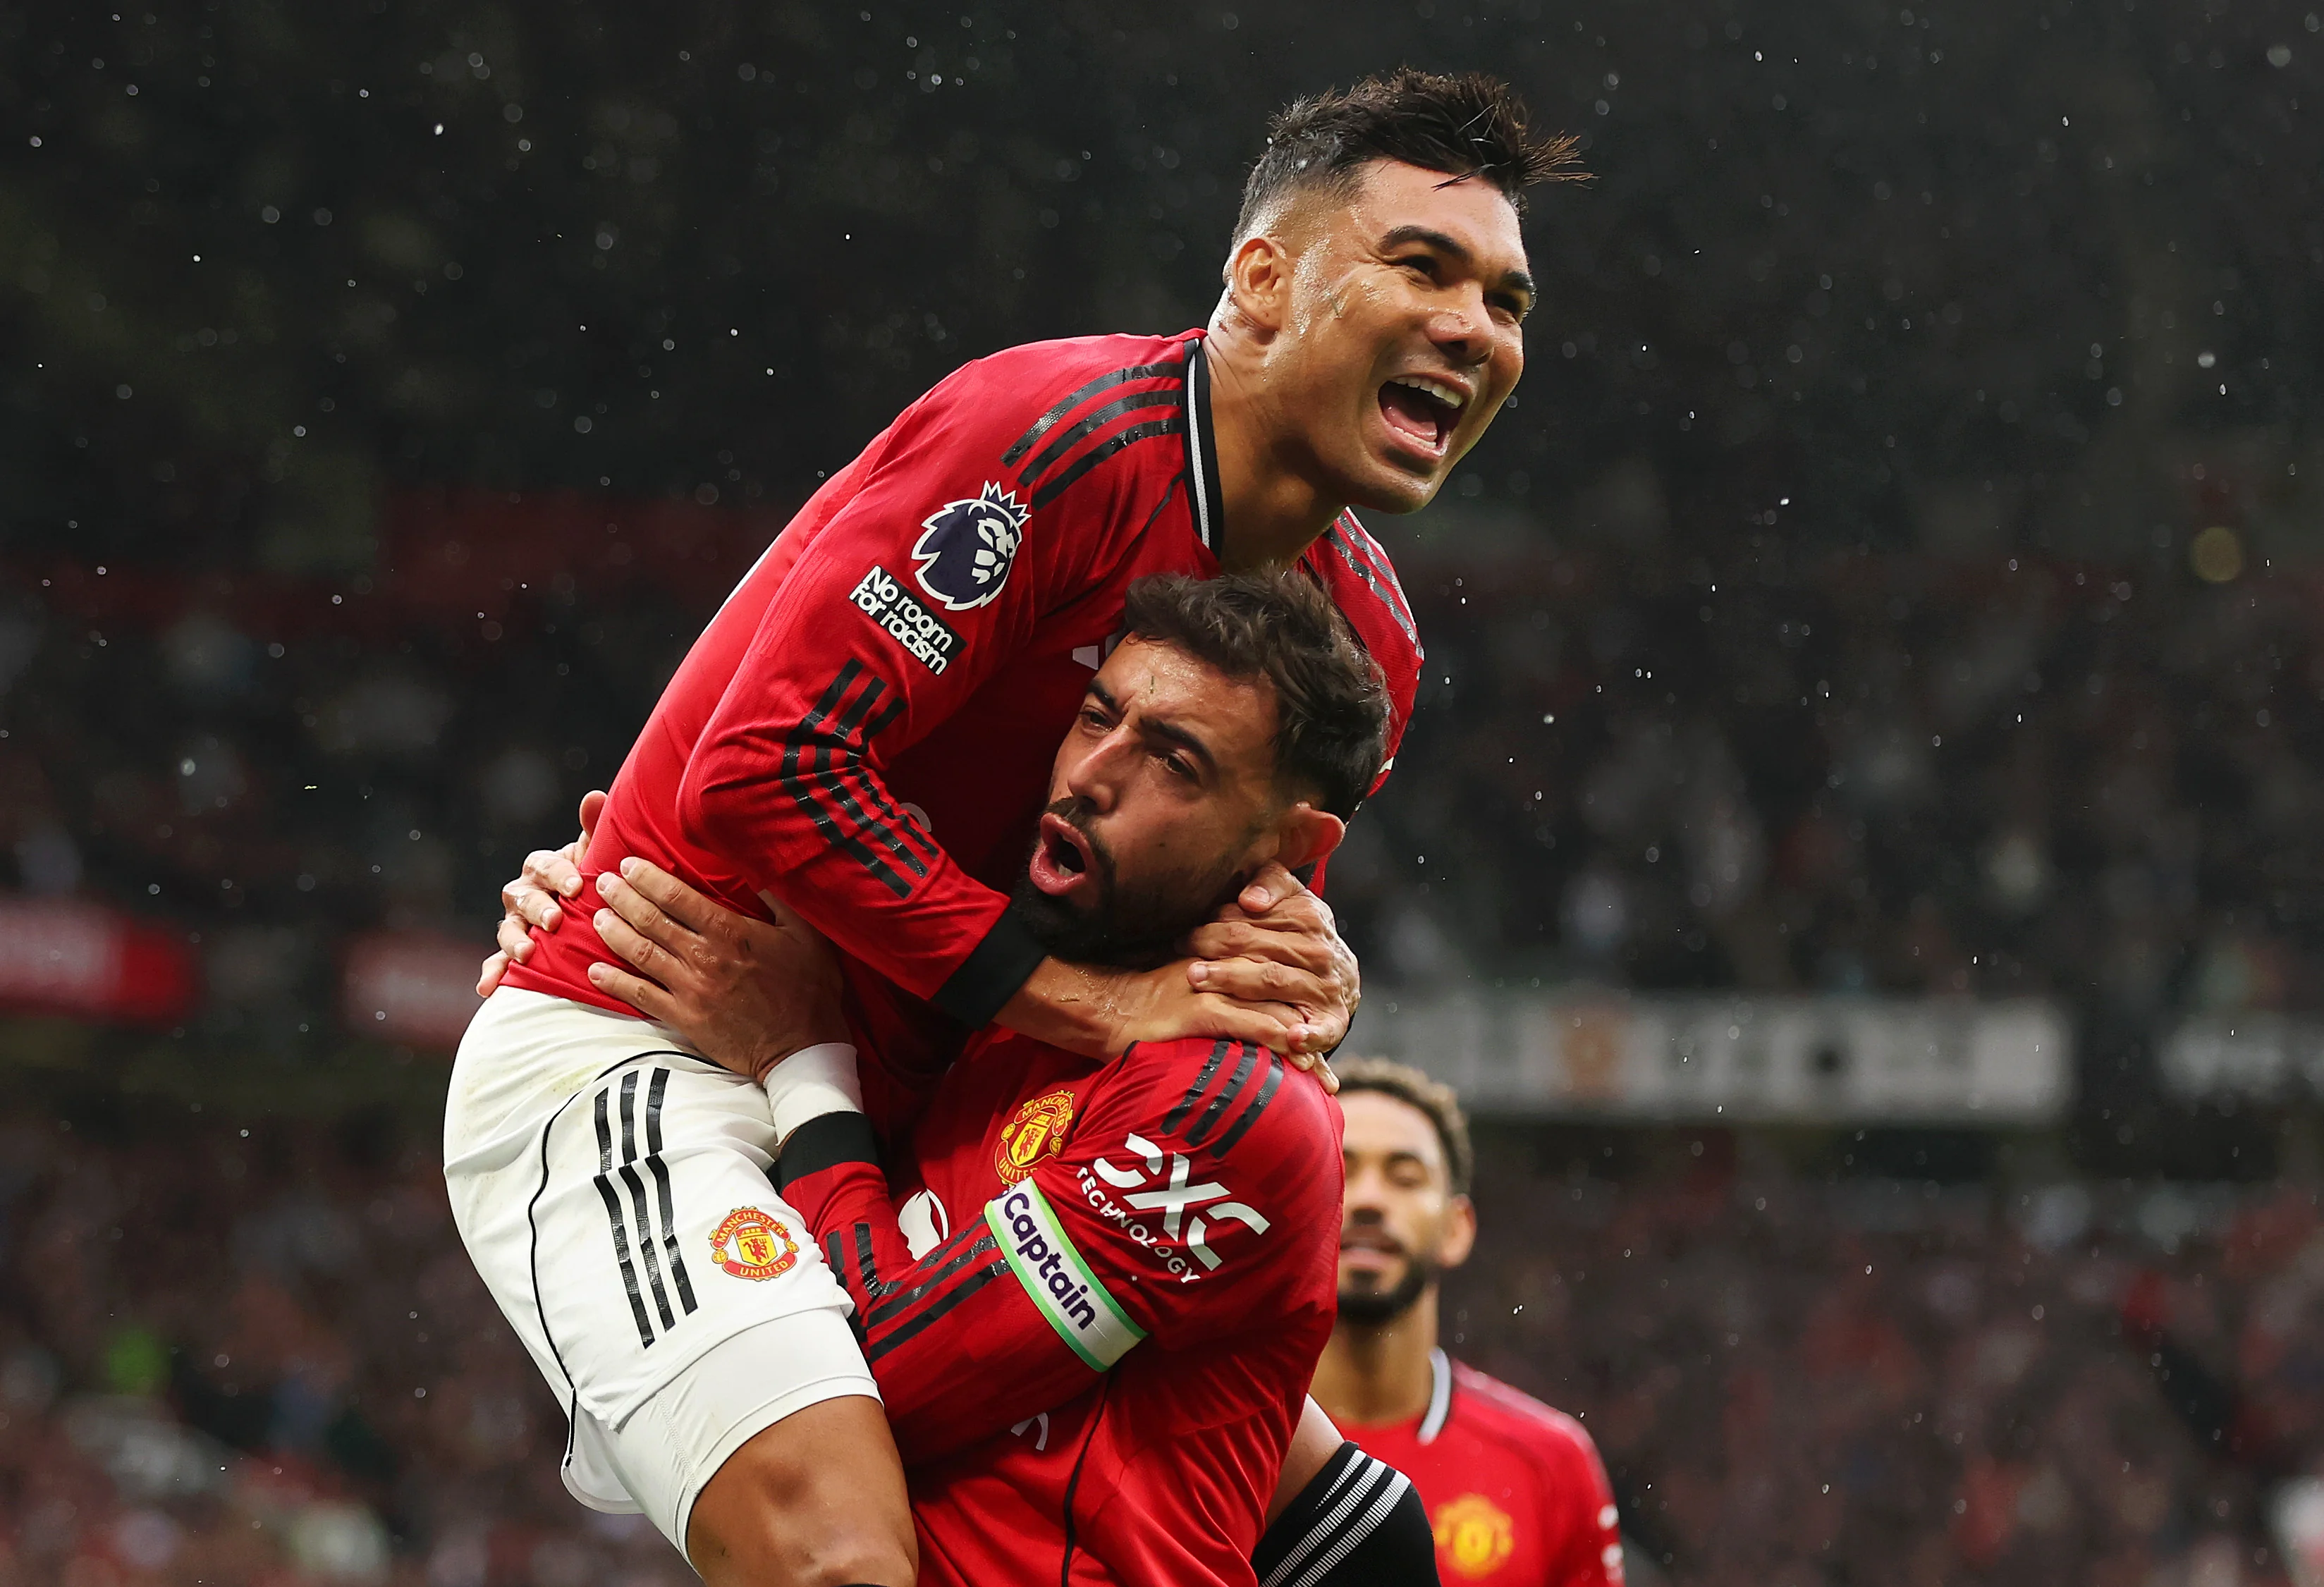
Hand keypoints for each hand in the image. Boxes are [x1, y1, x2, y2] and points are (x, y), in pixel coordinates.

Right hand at [476, 790, 604, 995]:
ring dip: (514, 940)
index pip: (544, 865)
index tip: (577, 885)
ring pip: (508, 928)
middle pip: (522, 896)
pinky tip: (487, 987)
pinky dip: (492, 972)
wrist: (590, 911)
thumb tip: (595, 796)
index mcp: (544, 867)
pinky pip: (497, 960)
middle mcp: (525, 892)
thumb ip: (594, 830)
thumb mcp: (597, 856)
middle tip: (555, 919)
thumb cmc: (594, 878)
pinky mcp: (512, 949)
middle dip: (537, 907)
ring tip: (527, 954)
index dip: (558, 874)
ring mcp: (516, 922)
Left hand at [583, 857, 846, 1081]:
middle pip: (651, 920)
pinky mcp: (685, 1018)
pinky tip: (595, 971)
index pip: (677, 896)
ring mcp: (691, 989)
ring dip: (613, 932)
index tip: (628, 865)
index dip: (648, 878)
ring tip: (597, 916)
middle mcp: (704, 957)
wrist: (803, 1049)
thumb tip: (759, 869)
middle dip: (622, 897)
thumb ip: (780, 900)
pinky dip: (614, 983)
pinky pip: (640, 996)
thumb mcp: (807, 936)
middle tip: (603, 882)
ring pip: (640, 953)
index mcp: (731, 932)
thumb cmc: (810, 989)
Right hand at [1000, 951, 1339, 1092]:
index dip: (1300, 992)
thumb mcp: (1172, 978)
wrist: (1091, 997)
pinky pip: (1246, 1027)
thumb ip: (1202, 982)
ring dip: (1302, 1043)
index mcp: (1216, 958)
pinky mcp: (1197, 1014)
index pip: (1270, 968)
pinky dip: (1274, 1042)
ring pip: (1271, 1010)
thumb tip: (1218, 1003)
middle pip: (1281, 991)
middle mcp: (1219, 971)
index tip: (1324, 1019)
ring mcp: (1210, 992)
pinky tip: (1295, 1061)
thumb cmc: (1125, 992)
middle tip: (1335, 1054)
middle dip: (1311, 1024)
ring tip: (1326, 1076)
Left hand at [1184, 861, 1358, 1052]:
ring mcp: (1325, 988)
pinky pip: (1322, 1030)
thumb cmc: (1302, 935)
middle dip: (1214, 953)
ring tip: (1197, 979)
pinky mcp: (1333, 1022)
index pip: (1250, 922)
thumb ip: (1269, 883)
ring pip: (1273, 980)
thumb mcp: (1292, 898)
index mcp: (1307, 917)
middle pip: (1256, 950)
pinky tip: (1291, 1037)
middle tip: (1180, 956)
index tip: (1186, 936)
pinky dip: (1309, 1035)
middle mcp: (1317, 951)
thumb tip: (1249, 899)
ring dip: (1235, 981)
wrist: (1342, 977)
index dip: (1213, 928)